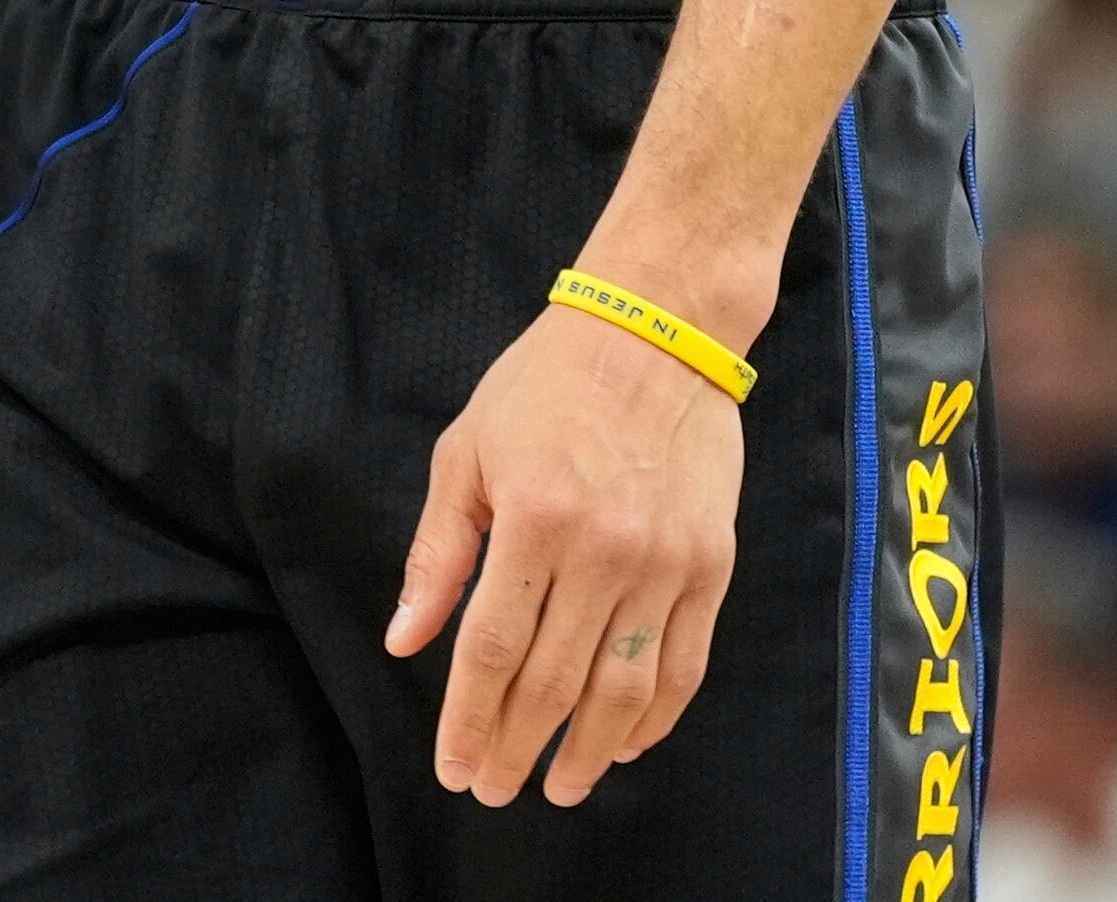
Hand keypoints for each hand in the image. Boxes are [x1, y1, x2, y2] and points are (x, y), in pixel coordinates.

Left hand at [384, 301, 746, 807]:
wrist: (658, 327)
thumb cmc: (545, 383)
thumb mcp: (467, 452)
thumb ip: (439, 555)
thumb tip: (405, 641)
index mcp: (532, 517)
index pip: (492, 650)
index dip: (469, 721)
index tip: (455, 768)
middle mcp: (603, 547)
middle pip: (553, 683)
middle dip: (517, 748)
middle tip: (495, 788)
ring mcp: (665, 560)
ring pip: (624, 690)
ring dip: (587, 752)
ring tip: (559, 785)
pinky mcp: (712, 563)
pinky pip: (685, 664)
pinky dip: (656, 718)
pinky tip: (625, 743)